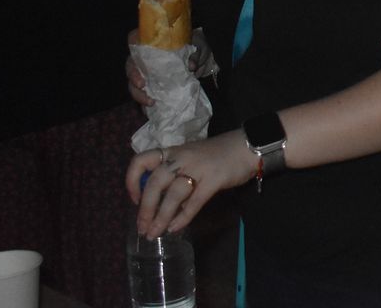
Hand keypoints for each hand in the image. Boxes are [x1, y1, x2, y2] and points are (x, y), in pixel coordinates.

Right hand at [126, 29, 211, 105]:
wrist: (202, 60)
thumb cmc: (195, 47)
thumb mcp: (196, 46)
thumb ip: (193, 54)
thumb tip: (190, 66)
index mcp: (152, 42)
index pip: (134, 38)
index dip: (132, 44)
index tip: (139, 55)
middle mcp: (144, 57)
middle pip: (130, 66)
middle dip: (133, 76)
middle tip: (142, 85)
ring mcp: (146, 73)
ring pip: (133, 84)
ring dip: (139, 94)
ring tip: (150, 102)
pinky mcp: (152, 87)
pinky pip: (144, 96)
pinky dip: (145, 104)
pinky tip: (150, 110)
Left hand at [126, 134, 254, 236]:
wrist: (248, 146)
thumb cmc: (217, 155)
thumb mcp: (190, 159)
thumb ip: (175, 177)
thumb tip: (160, 204)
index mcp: (172, 151)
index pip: (142, 160)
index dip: (132, 181)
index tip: (135, 198)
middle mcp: (181, 157)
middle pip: (155, 182)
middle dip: (146, 208)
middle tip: (142, 228)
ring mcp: (198, 167)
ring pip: (173, 194)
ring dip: (161, 216)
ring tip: (155, 234)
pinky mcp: (214, 179)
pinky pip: (195, 201)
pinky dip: (183, 217)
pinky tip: (175, 228)